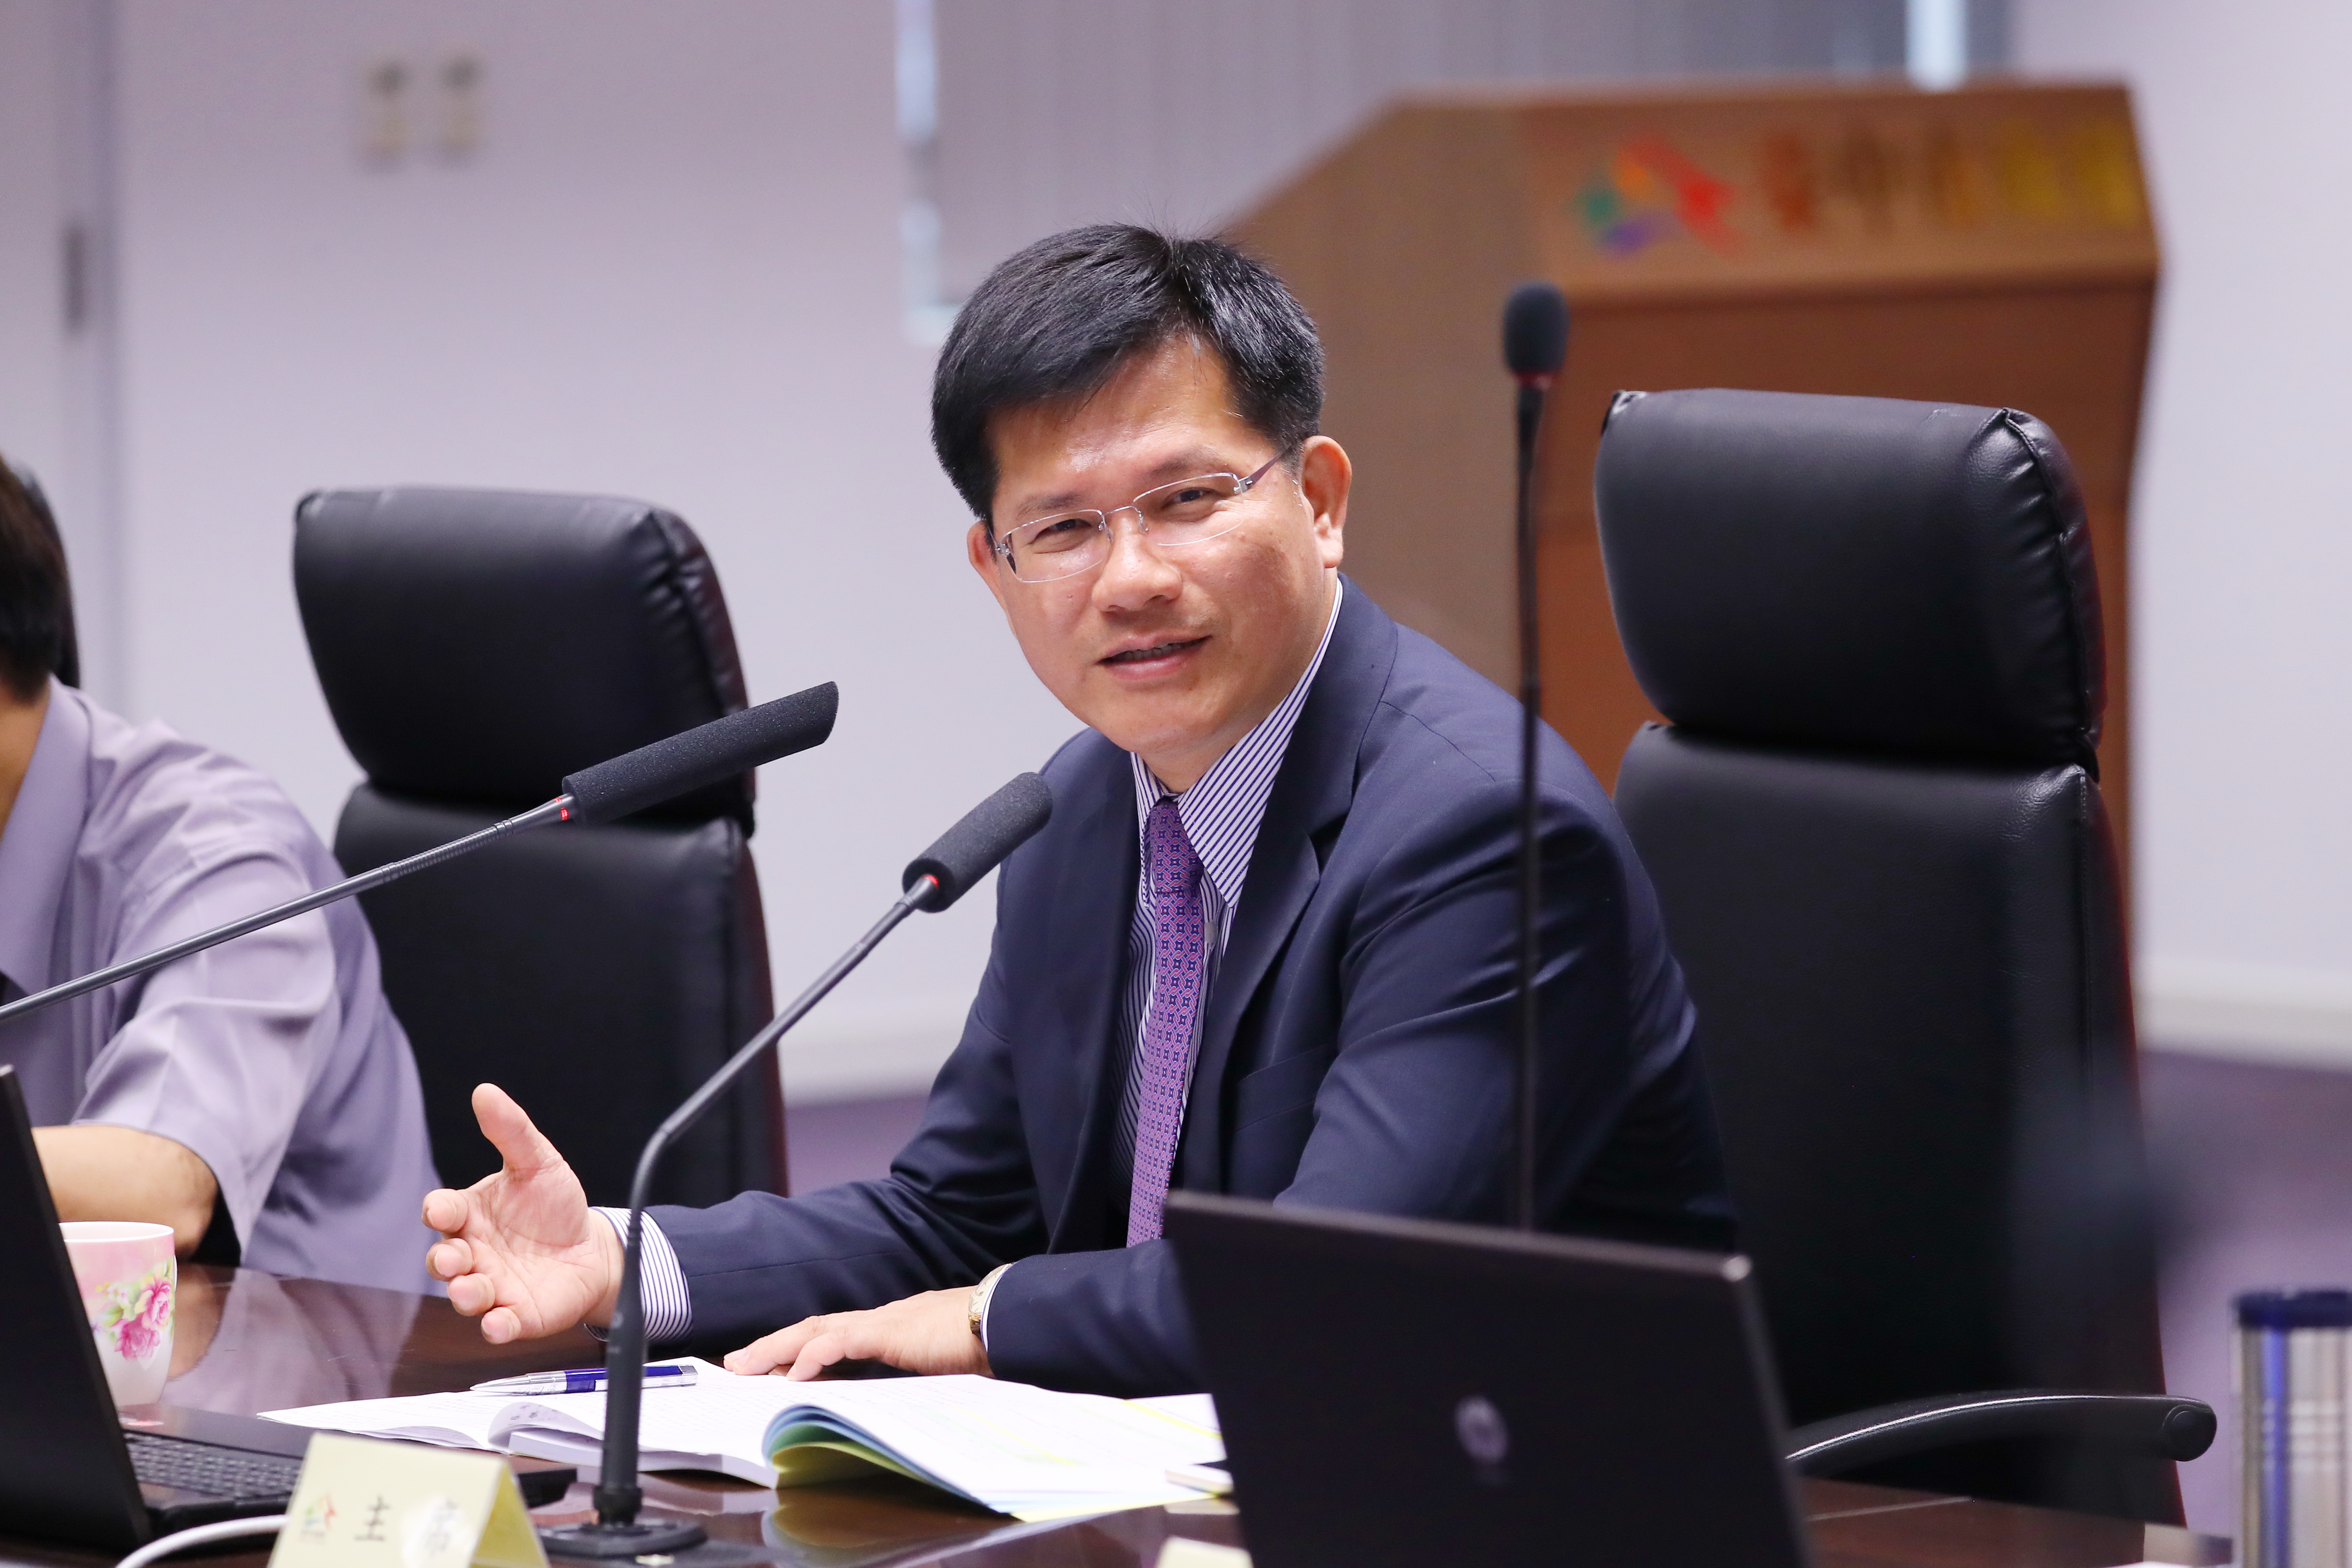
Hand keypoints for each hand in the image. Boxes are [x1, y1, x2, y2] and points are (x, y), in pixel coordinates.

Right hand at [422, 1084, 621, 1343]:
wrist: (591, 1246)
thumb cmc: (554, 1205)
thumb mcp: (538, 1161)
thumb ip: (511, 1130)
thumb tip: (485, 1091)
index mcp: (471, 1214)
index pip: (443, 1211)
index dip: (439, 1210)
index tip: (443, 1209)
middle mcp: (474, 1252)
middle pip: (444, 1258)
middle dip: (443, 1260)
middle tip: (453, 1257)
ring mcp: (492, 1285)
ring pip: (466, 1294)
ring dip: (465, 1294)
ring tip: (473, 1289)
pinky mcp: (516, 1314)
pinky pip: (498, 1326)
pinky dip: (496, 1327)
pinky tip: (499, 1323)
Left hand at [723, 1288, 990, 1379]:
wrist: (1006, 1319)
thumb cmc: (983, 1342)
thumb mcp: (938, 1364)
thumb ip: (913, 1373)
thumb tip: (896, 1398)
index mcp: (891, 1327)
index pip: (835, 1334)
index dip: (800, 1349)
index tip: (773, 1367)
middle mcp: (881, 1319)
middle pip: (814, 1328)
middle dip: (774, 1346)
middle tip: (738, 1363)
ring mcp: (884, 1322)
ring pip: (817, 1331)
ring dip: (778, 1348)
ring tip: (748, 1366)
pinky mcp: (888, 1331)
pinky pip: (840, 1341)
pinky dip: (813, 1355)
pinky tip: (794, 1372)